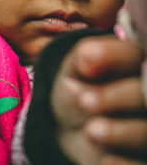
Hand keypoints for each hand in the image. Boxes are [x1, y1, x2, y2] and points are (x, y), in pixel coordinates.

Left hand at [50, 36, 146, 164]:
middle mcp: (145, 91)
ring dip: (120, 131)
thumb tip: (88, 54)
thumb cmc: (78, 86)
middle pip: (144, 93)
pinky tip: (105, 160)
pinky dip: (126, 164)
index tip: (85, 67)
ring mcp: (145, 123)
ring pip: (146, 131)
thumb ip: (85, 57)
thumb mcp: (75, 68)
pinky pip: (141, 162)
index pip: (133, 55)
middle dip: (117, 97)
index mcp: (135, 62)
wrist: (70, 121)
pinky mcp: (141, 155)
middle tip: (85, 102)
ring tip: (91, 130)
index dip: (113, 58)